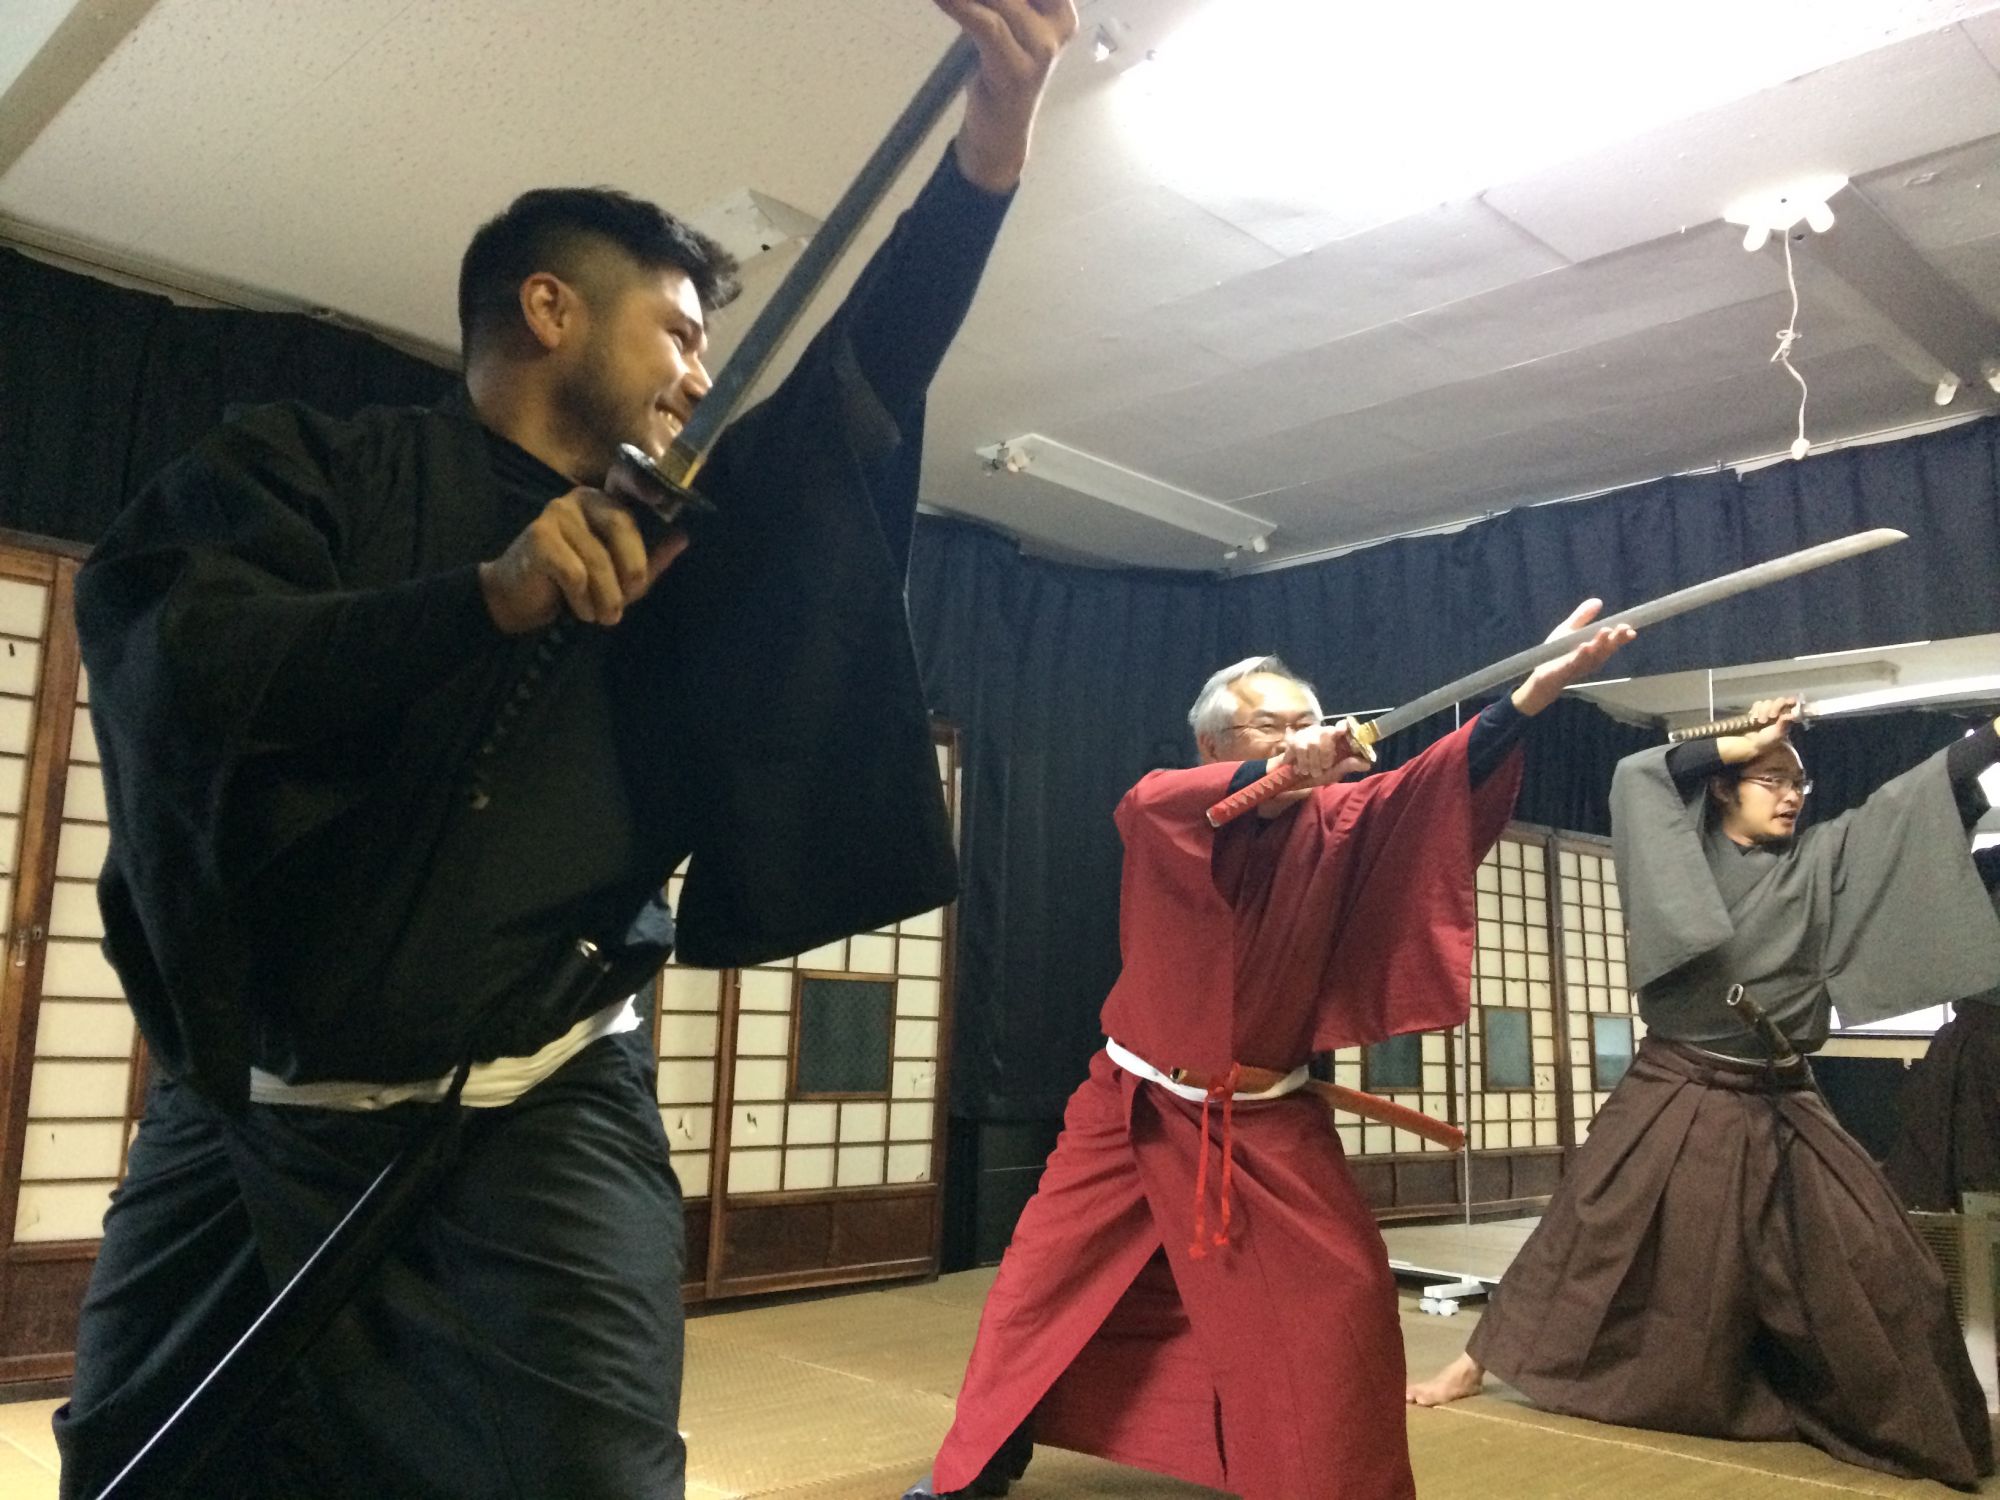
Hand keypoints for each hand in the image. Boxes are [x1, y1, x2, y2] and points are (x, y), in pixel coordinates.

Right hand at [478, 488, 687, 634]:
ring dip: (606, 598)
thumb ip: (649, 559)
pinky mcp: (538, 537)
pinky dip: (581, 599)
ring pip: (599, 559)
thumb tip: (682, 538)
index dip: (647, 493)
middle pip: (622, 526)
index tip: (663, 506)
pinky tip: (576, 607)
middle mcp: (580, 498)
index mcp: (603, 502)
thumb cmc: (573, 587)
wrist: (516, 599)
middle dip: (633, 569)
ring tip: (601, 615)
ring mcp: (556, 514)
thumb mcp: (618, 576)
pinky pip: (575, 574)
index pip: (631, 497)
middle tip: (630, 599)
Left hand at [934, 0, 1077, 191]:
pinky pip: (988, 26)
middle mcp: (1059, 27)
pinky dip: (961, 8)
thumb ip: (1002, 3)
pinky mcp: (1017, 70)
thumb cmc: (1000, 77)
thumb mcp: (1008, 28)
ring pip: (1001, 2)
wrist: (999, 138)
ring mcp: (1042, 50)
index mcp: (1063, 13)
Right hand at [1272, 721, 1373, 788]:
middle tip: (1324, 767)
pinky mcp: (1293, 740)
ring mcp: (1306, 734)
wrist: (1292, 779)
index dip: (1342, 726)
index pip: (1341, 726)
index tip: (1342, 730)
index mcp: (1334, 738)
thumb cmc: (1317, 773)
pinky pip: (1299, 748)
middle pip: (1326, 732)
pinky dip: (1301, 761)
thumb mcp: (1334, 772)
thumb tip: (1367, 764)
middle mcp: (1321, 732)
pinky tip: (1300, 769)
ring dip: (1313, 762)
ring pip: (1312, 743)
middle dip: (1326, 752)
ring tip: (1311, 772)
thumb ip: (1348, 766)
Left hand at [1510, 598, 1636, 716]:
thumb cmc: (1557, 653)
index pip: (1612, 642)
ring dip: (1600, 644)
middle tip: (1624, 629)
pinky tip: (1585, 646)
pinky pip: (1574, 663)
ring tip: (1606, 631)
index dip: (1622, 637)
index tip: (1631, 629)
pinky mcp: (1564, 670)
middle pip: (1606, 649)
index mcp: (1594, 649)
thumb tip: (1598, 601)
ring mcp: (1579, 666)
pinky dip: (1580, 655)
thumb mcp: (1569, 630)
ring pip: (1593, 656)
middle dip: (1616, 639)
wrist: (1540, 677)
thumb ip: (1582, 617)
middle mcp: (1591, 659)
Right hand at [1718, 696, 1801, 763]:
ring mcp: (1767, 710)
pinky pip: (1757, 704)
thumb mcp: (1778, 733)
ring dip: (1764, 711)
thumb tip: (1792, 715)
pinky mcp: (1756, 710)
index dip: (1790, 701)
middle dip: (1775, 707)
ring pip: (1767, 702)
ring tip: (1761, 721)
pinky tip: (1755, 718)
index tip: (1790, 702)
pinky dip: (1756, 710)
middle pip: (1779, 700)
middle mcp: (1778, 711)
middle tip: (1772, 717)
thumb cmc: (1767, 740)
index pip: (1791, 703)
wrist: (1751, 743)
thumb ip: (1784, 723)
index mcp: (1786, 716)